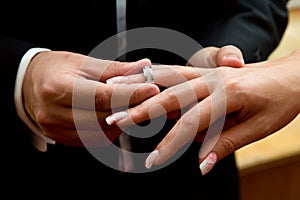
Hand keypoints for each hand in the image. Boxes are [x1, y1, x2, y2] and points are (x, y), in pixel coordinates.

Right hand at [23, 51, 158, 146]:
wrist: (30, 83)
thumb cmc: (57, 69)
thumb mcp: (84, 63)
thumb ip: (115, 69)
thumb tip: (145, 66)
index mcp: (57, 88)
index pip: (101, 96)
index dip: (130, 94)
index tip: (152, 89)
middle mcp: (53, 113)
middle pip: (102, 117)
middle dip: (129, 108)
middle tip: (147, 98)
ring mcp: (56, 129)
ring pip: (100, 133)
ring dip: (121, 122)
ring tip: (131, 106)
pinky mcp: (61, 139)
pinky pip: (93, 140)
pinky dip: (109, 130)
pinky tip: (115, 118)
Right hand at [105, 49, 299, 173]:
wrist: (294, 75)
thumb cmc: (281, 100)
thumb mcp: (259, 128)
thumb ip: (226, 144)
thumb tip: (200, 165)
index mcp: (228, 94)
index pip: (189, 122)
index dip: (169, 143)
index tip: (153, 160)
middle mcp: (213, 79)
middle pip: (169, 95)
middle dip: (140, 110)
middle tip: (115, 121)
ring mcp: (208, 72)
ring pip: (167, 77)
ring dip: (140, 84)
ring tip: (113, 87)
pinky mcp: (206, 71)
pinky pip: (176, 71)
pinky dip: (153, 74)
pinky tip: (138, 75)